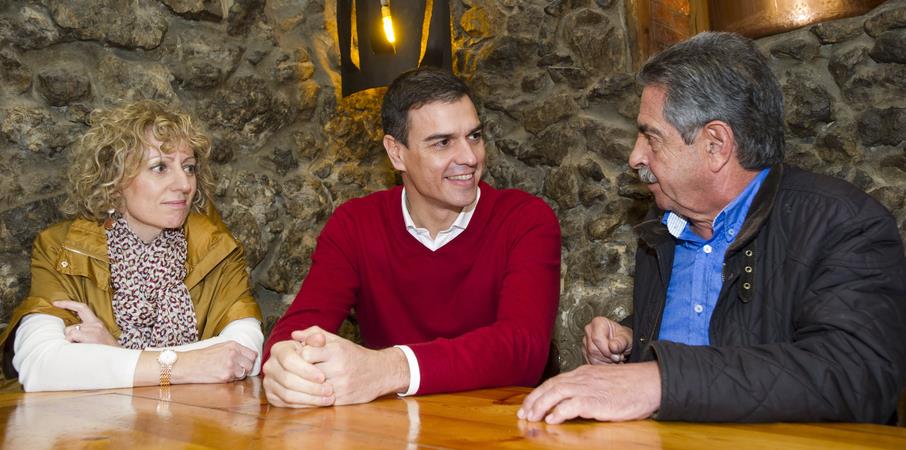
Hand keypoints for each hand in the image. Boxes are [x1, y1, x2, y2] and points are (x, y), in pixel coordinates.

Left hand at [53, 300, 118, 345]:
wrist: (118, 358)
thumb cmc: (105, 351)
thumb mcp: (96, 338)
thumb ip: (85, 332)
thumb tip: (68, 333)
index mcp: (97, 323)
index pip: (82, 308)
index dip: (68, 304)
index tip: (55, 303)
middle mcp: (95, 324)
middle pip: (71, 326)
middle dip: (68, 337)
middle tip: (72, 346)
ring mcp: (93, 329)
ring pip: (70, 331)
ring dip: (71, 342)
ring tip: (80, 350)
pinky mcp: (91, 335)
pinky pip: (72, 335)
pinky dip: (71, 343)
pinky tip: (79, 349)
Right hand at [173, 341, 257, 383]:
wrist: (188, 365)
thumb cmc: (202, 357)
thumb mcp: (220, 347)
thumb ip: (234, 350)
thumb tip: (247, 357)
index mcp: (233, 345)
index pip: (253, 354)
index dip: (250, 360)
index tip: (245, 363)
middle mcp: (233, 353)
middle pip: (251, 364)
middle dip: (245, 368)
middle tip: (236, 370)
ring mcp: (230, 365)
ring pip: (245, 373)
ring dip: (239, 375)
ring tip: (228, 372)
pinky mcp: (225, 376)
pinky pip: (236, 380)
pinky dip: (231, 380)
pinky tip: (222, 376)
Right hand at [263, 336, 334, 407]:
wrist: (307, 366)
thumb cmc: (312, 352)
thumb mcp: (316, 343)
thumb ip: (317, 339)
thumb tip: (319, 337)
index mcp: (278, 349)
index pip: (289, 360)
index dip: (306, 370)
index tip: (323, 377)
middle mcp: (270, 366)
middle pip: (288, 380)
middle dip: (311, 387)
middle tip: (329, 390)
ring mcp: (269, 382)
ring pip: (288, 394)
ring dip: (310, 398)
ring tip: (328, 398)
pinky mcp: (272, 397)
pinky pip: (287, 404)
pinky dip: (305, 405)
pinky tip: (320, 402)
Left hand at [292, 326, 408, 405]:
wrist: (381, 373)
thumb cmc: (354, 355)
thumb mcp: (337, 341)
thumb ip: (315, 334)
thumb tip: (294, 334)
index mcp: (336, 351)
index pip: (306, 353)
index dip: (301, 356)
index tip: (303, 357)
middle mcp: (339, 368)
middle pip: (306, 372)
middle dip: (302, 372)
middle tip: (301, 370)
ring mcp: (341, 386)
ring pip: (311, 388)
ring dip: (307, 386)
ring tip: (307, 381)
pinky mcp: (342, 400)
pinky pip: (319, 401)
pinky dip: (314, 397)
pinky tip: (314, 392)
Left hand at [517, 361, 660, 423]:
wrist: (651, 382)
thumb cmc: (630, 385)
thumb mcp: (603, 382)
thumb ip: (587, 388)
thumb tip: (570, 402)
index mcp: (583, 373)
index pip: (554, 382)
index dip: (538, 394)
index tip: (527, 406)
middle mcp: (582, 378)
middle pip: (551, 386)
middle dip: (534, 400)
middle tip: (523, 414)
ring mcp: (590, 388)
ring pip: (557, 393)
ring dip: (541, 406)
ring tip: (532, 418)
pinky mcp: (598, 400)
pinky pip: (574, 404)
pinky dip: (560, 411)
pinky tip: (552, 420)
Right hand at [583, 317, 631, 363]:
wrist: (621, 343)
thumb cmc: (623, 338)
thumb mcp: (627, 338)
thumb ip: (620, 342)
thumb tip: (612, 347)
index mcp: (598, 323)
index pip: (597, 339)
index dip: (607, 350)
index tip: (617, 355)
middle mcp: (589, 331)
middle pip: (593, 350)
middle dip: (608, 357)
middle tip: (618, 357)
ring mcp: (585, 342)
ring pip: (592, 358)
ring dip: (606, 362)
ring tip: (614, 358)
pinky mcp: (585, 352)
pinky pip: (591, 363)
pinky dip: (602, 365)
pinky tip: (610, 361)